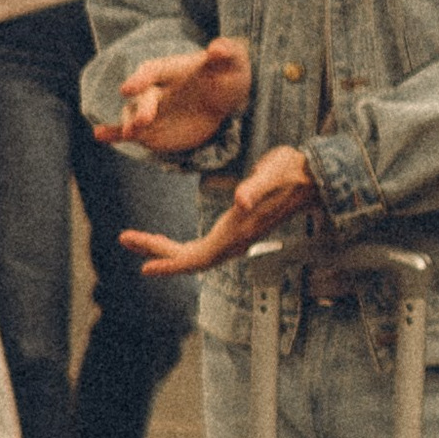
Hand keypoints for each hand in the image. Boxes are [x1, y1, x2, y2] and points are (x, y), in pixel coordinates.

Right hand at [98, 37, 252, 154]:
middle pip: (143, 99)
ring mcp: (150, 111)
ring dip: (128, 124)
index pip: (150, 72)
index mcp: (169, 70)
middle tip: (143, 122)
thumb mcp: (233, 63)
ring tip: (129, 134)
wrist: (222, 101)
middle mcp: (154, 90)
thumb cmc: (225, 77)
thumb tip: (217, 48)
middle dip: (143, 108)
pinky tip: (99, 135)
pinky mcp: (149, 131)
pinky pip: (128, 133)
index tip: (128, 88)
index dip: (139, 79)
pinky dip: (112, 134)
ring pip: (133, 117)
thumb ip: (226, 54)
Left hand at [120, 140, 315, 277]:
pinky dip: (178, 249)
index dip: (171, 263)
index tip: (145, 266)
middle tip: (124, 238)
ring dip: (164, 250)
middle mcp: (236, 242)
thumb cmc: (292, 170)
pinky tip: (162, 241)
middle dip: (157, 252)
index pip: (198, 257)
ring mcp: (237, 240)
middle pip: (190, 259)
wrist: (314, 177)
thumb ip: (257, 187)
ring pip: (194, 256)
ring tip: (134, 238)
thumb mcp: (273, 172)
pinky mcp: (237, 233)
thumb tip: (241, 203)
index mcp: (238, 231)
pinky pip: (201, 249)